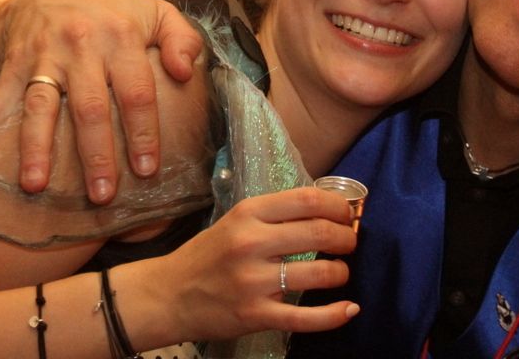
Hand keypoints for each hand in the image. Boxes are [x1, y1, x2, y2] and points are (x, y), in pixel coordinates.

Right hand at [0, 0, 204, 202]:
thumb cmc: (116, 12)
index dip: (142, 133)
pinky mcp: (15, 60)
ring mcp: (45, 54)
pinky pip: (4, 95)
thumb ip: (182, 40)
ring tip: (36, 185)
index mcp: (122, 37)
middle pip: (90, 108)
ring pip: (42, 106)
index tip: (146, 169)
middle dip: (96, 154)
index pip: (137, 92)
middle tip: (102, 194)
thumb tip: (186, 72)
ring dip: (38, 148)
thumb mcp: (158, 13)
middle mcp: (83, 46)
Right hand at [144, 187, 360, 341]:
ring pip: (319, 273)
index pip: (308, 199)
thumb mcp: (237, 221)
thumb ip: (275, 215)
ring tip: (340, 272)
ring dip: (341, 272)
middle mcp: (251, 243)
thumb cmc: (207, 255)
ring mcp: (253, 282)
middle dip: (346, 237)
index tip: (347, 214)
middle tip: (350, 243)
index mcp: (248, 213)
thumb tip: (326, 210)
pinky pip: (306, 318)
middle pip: (320, 232)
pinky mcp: (255, 316)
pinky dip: (335, 315)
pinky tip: (349, 308)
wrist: (167, 296)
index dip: (338, 206)